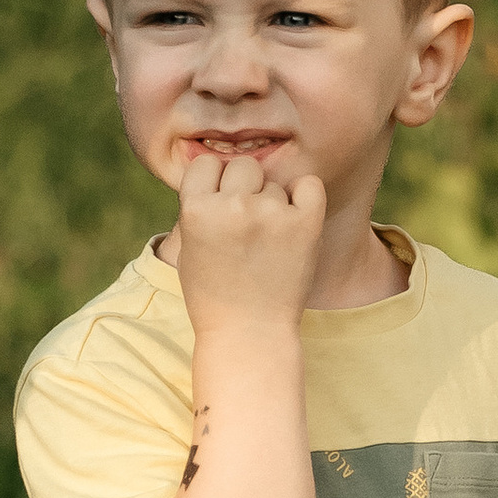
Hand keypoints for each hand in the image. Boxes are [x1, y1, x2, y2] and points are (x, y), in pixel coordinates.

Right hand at [173, 150, 326, 339]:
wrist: (249, 333)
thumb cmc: (215, 293)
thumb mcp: (188, 247)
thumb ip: (199, 205)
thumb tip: (220, 168)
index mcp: (195, 210)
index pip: (206, 164)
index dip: (213, 184)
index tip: (219, 209)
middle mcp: (231, 207)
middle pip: (242, 166)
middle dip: (244, 189)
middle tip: (247, 226)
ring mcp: (270, 214)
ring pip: (274, 182)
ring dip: (273, 203)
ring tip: (268, 242)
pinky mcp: (305, 224)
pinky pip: (309, 184)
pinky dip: (305, 198)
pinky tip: (295, 223)